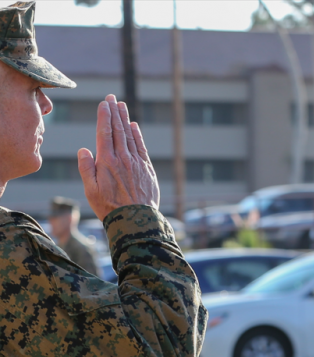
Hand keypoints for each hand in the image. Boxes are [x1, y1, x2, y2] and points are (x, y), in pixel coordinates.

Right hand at [77, 94, 158, 221]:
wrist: (136, 220)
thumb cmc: (110, 208)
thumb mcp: (91, 191)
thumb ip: (86, 169)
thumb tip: (84, 149)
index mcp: (107, 162)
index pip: (105, 132)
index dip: (104, 116)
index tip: (104, 103)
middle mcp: (123, 159)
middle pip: (118, 130)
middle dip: (115, 112)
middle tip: (113, 98)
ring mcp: (137, 163)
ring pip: (130, 136)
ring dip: (126, 120)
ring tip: (122, 106)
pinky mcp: (147, 170)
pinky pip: (141, 148)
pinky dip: (137, 136)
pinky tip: (134, 127)